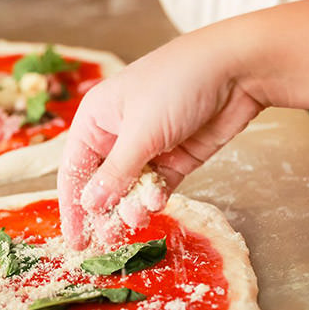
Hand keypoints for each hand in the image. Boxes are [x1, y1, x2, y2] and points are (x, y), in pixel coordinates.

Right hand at [57, 29, 262, 248]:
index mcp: (96, 119)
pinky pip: (157, 187)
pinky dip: (155, 197)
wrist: (236, 69)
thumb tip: (90, 205)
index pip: (74, 170)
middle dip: (104, 212)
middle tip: (108, 240)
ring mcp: (148, 147)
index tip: (75, 240)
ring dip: (132, 206)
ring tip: (137, 218)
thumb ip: (116, 173)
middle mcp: (117, 134)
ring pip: (130, 190)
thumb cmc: (178, 83)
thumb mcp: (141, 131)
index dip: (72, 206)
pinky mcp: (175, 158)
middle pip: (101, 184)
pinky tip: (157, 201)